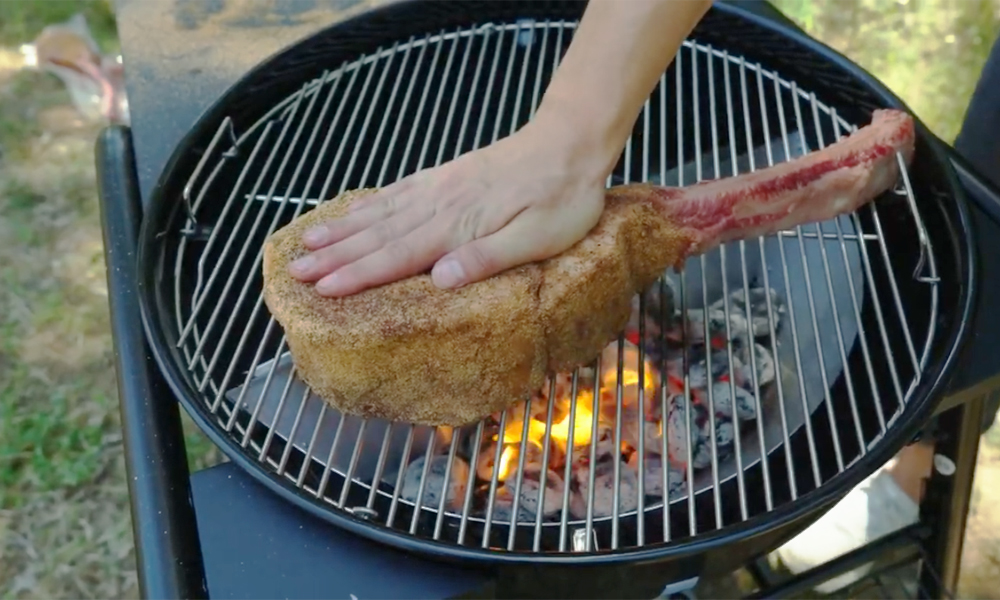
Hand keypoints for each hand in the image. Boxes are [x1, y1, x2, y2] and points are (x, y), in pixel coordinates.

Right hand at [288, 118, 611, 296]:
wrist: (569, 143)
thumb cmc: (562, 198)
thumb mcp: (539, 238)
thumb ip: (488, 258)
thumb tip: (441, 279)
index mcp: (459, 227)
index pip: (398, 256)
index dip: (358, 275)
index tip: (323, 290)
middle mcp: (440, 206)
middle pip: (377, 235)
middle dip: (334, 257)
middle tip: (296, 272)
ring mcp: (439, 188)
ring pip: (380, 213)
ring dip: (341, 230)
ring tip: (307, 242)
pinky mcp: (445, 176)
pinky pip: (397, 191)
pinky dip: (368, 204)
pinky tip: (352, 212)